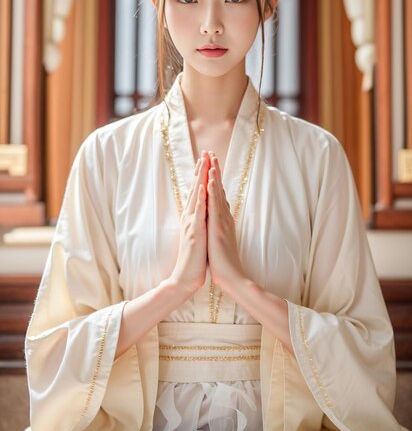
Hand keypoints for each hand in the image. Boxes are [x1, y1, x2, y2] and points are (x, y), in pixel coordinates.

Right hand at [169, 155, 207, 295]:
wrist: (186, 277)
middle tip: (205, 152)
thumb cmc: (195, 258)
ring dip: (200, 178)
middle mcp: (190, 217)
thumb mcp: (198, 235)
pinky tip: (202, 186)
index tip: (206, 160)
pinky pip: (198, 212)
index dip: (201, 175)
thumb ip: (200, 221)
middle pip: (195, 189)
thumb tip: (204, 210)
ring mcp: (191, 223)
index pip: (197, 192)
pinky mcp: (195, 232)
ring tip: (204, 162)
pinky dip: (200, 198)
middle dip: (200, 170)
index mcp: (192, 218)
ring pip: (196, 196)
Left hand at [207, 152, 243, 289]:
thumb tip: (217, 218)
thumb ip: (219, 226)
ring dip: (214, 175)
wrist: (230, 277)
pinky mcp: (218, 227)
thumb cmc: (223, 262)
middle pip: (219, 189)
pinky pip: (214, 206)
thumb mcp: (220, 239)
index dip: (215, 178)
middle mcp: (223, 217)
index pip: (218, 194)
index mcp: (222, 219)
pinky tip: (211, 180)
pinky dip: (213, 192)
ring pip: (217, 193)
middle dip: (214, 170)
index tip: (211, 164)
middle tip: (211, 153)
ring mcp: (221, 221)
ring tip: (211, 159)